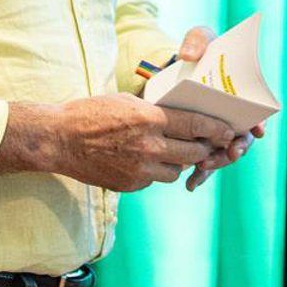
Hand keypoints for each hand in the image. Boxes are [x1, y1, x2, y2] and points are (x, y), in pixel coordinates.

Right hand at [0, 94, 234, 191]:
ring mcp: (140, 169)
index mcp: (149, 119)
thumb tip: (182, 114)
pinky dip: (154, 171)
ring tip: (168, 150)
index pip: (195, 123)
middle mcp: (149, 146)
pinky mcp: (131, 185)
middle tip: (206, 143)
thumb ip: (156, 110)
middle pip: (193, 152)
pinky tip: (142, 160)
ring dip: (177, 161)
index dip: (216, 128)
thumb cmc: (90, 113)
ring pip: (176, 170)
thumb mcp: (127, 101)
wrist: (59, 140)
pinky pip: (155, 179)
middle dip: (203, 147)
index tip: (228, 129)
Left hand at [172, 24, 262, 190]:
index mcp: (242, 94)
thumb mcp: (200, 38)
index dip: (259, 123)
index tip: (257, 130)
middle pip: (242, 138)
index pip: (257, 112)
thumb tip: (190, 55)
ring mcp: (218, 129)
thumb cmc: (198, 51)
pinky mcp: (201, 139)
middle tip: (231, 153)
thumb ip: (197, 40)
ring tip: (204, 169)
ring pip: (224, 153)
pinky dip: (201, 173)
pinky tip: (192, 184)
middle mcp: (234, 115)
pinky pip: (204, 160)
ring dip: (217, 163)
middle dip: (238, 148)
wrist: (176, 67)